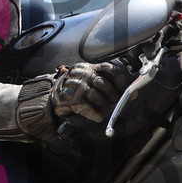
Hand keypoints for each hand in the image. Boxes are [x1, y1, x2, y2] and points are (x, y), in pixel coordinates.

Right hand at [15, 61, 132, 140]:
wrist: (51, 99)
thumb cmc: (74, 91)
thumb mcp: (88, 79)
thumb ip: (105, 81)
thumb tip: (130, 90)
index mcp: (88, 67)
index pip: (111, 69)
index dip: (123, 81)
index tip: (130, 89)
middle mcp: (83, 74)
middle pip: (106, 85)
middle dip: (114, 96)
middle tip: (113, 101)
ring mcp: (77, 87)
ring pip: (100, 98)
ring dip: (104, 107)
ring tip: (101, 109)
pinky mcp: (73, 100)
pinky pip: (92, 110)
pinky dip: (97, 115)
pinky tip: (95, 115)